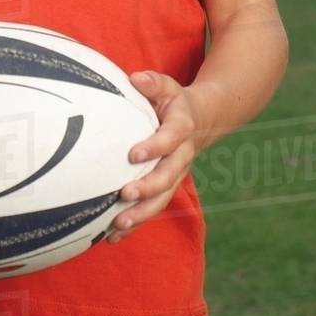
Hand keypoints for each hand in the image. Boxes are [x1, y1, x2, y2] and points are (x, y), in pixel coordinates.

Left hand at [108, 72, 208, 244]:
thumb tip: (135, 78)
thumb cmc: (175, 102)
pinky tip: (113, 237)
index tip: (133, 155)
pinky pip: (153, 208)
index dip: (154, 147)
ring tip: (117, 225)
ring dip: (141, 214)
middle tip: (124, 194)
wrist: (203, 122)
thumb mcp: (167, 87)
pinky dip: (136, 224)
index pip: (170, 140)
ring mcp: (176, 175)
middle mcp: (182, 156)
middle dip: (147, 188)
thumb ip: (153, 83)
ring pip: (162, 199)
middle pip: (167, 177)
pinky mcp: (167, 188)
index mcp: (182, 129)